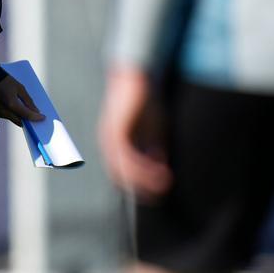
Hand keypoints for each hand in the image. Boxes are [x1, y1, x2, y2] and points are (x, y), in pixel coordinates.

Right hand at [0, 74, 44, 126]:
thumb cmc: (5, 81)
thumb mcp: (20, 88)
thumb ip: (28, 100)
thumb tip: (36, 111)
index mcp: (11, 104)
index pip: (27, 115)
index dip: (36, 118)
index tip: (43, 118)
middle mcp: (4, 111)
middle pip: (21, 122)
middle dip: (29, 121)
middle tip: (36, 117)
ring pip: (14, 120)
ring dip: (22, 118)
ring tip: (28, 112)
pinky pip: (9, 117)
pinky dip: (15, 115)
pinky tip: (19, 111)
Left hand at [98, 66, 171, 200]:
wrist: (136, 77)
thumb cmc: (144, 102)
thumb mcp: (152, 129)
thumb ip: (154, 148)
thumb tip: (161, 167)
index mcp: (115, 143)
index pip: (122, 172)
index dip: (139, 185)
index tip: (157, 193)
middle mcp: (109, 143)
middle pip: (120, 174)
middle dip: (141, 187)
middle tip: (160, 194)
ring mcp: (111, 137)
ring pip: (124, 168)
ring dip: (145, 180)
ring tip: (165, 185)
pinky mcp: (117, 131)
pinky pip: (128, 157)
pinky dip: (144, 167)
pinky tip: (161, 172)